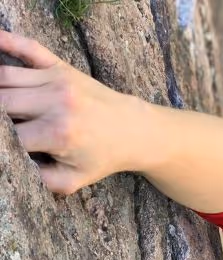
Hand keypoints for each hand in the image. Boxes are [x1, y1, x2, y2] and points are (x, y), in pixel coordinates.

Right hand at [0, 30, 140, 194]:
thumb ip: (39, 179)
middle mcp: (56, 103)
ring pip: (5, 77)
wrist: (134, 131)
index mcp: (57, 134)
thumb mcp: (74, 179)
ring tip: (1, 103)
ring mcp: (58, 81)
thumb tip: (10, 168)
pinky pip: (29, 48)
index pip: (8, 134)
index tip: (3, 141)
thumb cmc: (101, 157)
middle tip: (2, 123)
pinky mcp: (61, 67)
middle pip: (1, 101)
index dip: (1, 139)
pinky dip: (7, 42)